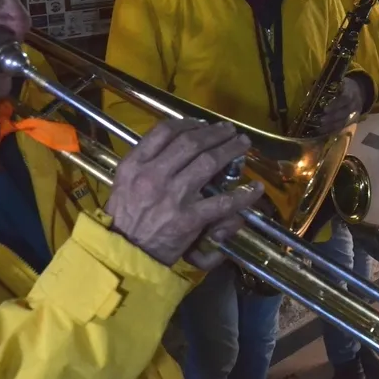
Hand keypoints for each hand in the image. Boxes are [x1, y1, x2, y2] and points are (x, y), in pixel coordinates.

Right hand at [105, 119, 263, 267]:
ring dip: (231, 150)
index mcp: (135, 164)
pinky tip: (255, 188)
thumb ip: (146, 162)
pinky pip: (222, 202)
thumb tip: (179, 144)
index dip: (189, 123)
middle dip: (215, 133)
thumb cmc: (124, 218)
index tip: (203, 124)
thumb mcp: (124, 183)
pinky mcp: (189, 219)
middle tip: (229, 130)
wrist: (123, 254)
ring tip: (243, 144)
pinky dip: (242, 195)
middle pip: (191, 143)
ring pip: (209, 163)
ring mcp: (172, 196)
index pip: (164, 131)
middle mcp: (153, 175)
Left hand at [317, 77, 364, 133]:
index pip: (345, 99)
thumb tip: (312, 86)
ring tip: (320, 129)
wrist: (359, 92)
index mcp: (350, 91)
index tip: (325, 109)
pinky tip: (324, 132)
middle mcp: (354, 103)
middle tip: (320, 121)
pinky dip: (333, 131)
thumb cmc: (344, 86)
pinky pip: (343, 127)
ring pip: (344, 122)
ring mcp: (354, 113)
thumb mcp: (339, 81)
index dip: (336, 105)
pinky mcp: (352, 121)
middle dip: (332, 118)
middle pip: (344, 113)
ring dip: (331, 127)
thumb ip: (328, 84)